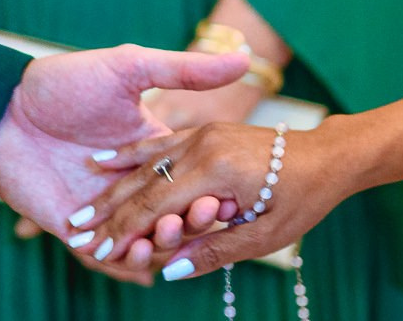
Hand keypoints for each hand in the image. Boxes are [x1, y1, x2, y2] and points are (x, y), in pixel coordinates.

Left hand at [0, 44, 248, 274]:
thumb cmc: (66, 80)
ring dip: (162, 242)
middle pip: (172, 211)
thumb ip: (188, 69)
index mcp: (151, 148)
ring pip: (142, 238)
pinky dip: (124, 262)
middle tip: (204, 214)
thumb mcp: (133, 66)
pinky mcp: (70, 226)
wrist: (0, 104)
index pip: (191, 177)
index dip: (211, 187)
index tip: (229, 191)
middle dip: (191, 218)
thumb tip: (245, 59)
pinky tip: (140, 255)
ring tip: (170, 233)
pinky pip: (103, 256)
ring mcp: (101, 206)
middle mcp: (130, 182)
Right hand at [79, 117, 358, 279]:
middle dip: (107, 212)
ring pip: (146, 162)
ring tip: (78, 210)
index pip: (154, 205)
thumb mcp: (265, 235)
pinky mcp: (208, 130)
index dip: (123, 232)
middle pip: (143, 183)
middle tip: (72, 236)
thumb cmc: (303, 197)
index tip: (94, 254)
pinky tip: (102, 161)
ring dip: (111, 186)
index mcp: (216, 169)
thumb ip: (216, 251)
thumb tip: (168, 272)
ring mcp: (205, 132)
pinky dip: (130, 155)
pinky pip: (161, 144)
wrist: (329, 153)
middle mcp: (204, 143)